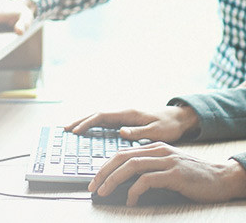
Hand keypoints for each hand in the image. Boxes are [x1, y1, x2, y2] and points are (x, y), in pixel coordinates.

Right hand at [64, 105, 198, 143]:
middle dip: (81, 121)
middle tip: (65, 129)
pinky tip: (88, 131)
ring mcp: (124, 116)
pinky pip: (106, 122)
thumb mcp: (157, 131)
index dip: (87, 123)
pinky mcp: (126, 121)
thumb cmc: (169, 125)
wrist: (179, 118)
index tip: (76, 131)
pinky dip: (94, 125)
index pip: (102, 116)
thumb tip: (121, 131)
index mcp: (129, 114)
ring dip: (85, 122)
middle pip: (97, 115)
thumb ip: (139, 132)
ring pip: (100, 118)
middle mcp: (124, 113)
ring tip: (71, 130)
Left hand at [86, 142, 245, 205]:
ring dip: (113, 180)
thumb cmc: (195, 178)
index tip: (95, 179)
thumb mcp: (170, 168)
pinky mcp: (175, 174)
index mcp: (157, 148)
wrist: (222, 178)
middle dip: (104, 172)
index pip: (123, 153)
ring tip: (104, 192)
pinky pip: (147, 181)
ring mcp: (168, 161)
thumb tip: (125, 184)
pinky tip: (131, 201)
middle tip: (93, 187)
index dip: (106, 166)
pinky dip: (134, 191)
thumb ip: (151, 170)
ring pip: (131, 166)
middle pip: (122, 157)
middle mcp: (160, 151)